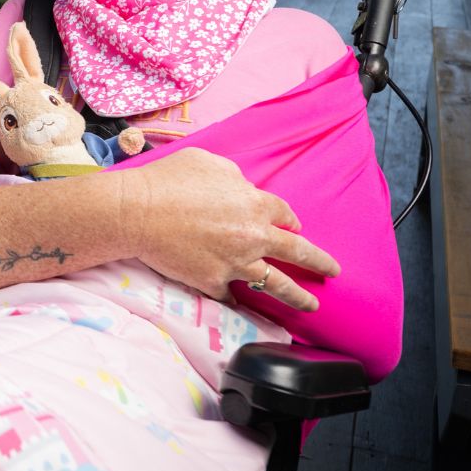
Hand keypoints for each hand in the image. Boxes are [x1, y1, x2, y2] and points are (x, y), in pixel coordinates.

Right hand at [118, 148, 339, 311]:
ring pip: (277, 284)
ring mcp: (235, 264)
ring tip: (312, 305)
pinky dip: (237, 300)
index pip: (285, 215)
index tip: (295, 229)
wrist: (138, 212)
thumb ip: (233, 177)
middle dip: (319, 262)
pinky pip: (231, 296)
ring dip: (298, 296)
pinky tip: (245, 308)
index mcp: (255, 203)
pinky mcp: (213, 283)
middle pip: (297, 253)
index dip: (291, 222)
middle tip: (332, 271)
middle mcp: (253, 236)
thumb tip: (240, 188)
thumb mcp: (208, 162)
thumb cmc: (168, 181)